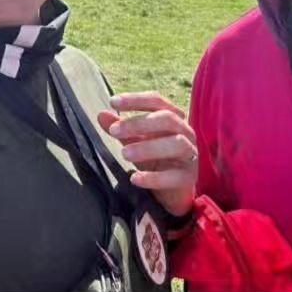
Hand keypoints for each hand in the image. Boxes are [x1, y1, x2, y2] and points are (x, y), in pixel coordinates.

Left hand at [98, 93, 197, 216]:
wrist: (172, 191)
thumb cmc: (156, 160)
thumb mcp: (136, 143)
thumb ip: (122, 130)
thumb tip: (101, 115)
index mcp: (173, 119)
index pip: (157, 102)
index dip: (136, 100)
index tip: (113, 102)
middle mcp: (185, 133)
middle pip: (168, 119)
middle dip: (139, 122)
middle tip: (114, 131)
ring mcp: (190, 155)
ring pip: (176, 144)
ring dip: (148, 147)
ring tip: (124, 154)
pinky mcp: (189, 178)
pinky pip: (174, 176)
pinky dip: (153, 177)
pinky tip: (135, 178)